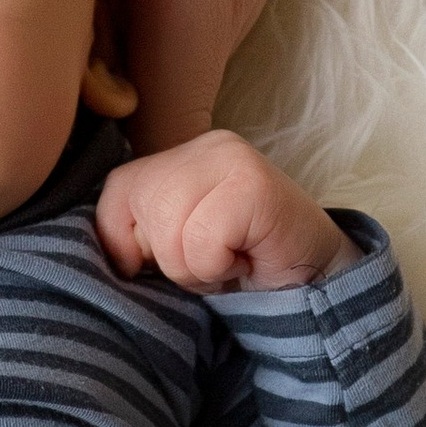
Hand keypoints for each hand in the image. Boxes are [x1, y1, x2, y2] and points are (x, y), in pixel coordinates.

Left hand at [96, 130, 353, 290]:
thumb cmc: (240, 265)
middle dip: (170, 257)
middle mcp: (204, 145)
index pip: (117, 190)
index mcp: (180, 153)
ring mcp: (232, 159)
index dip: (129, 240)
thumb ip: (137, 229)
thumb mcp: (175, 243)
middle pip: (142, 207)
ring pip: (167, 225)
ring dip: (194, 266)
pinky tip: (246, 260)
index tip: (175, 258)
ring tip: (229, 260)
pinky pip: (200, 241)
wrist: (315, 282)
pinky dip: (217, 267)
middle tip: (214, 259)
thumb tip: (110, 252)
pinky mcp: (254, 186)